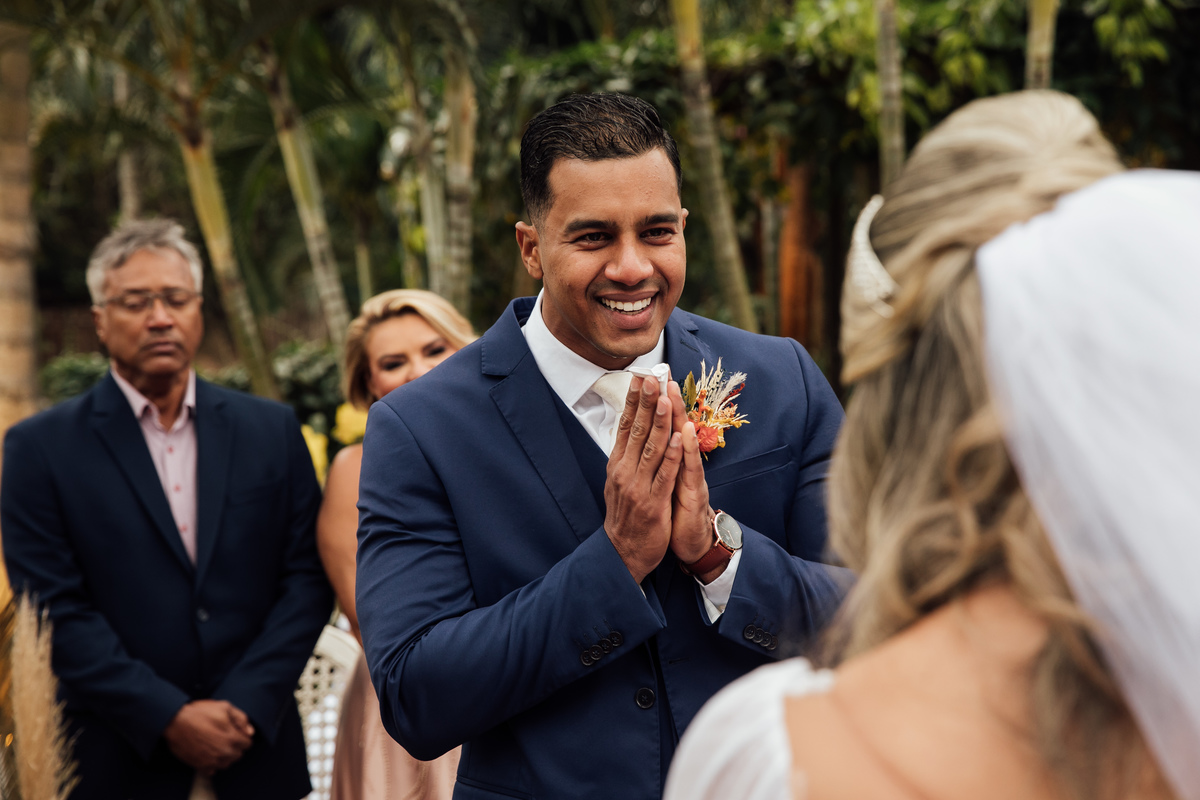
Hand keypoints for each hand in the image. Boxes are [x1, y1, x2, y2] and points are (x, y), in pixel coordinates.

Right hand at [163, 700, 254, 774]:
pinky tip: (207, 753)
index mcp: (233, 738)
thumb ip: (241, 719)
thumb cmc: (200, 713)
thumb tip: (250, 731)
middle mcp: (224, 752)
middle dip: (235, 746)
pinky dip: (212, 764)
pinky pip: (213, 770)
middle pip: (238, 754)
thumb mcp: (224, 707)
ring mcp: (212, 761)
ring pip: (227, 763)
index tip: (234, 732)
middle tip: (224, 736)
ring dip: (224, 756)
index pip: (248, 744)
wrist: (175, 722)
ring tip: (215, 744)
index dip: (242, 736)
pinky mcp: (200, 766)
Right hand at [604, 375, 682, 583]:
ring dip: (659, 422)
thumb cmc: (626, 516)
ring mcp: (638, 486)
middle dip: (646, 402)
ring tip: (665, 399)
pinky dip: (672, 455)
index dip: (633, 400)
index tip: (640, 377)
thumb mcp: (618, 482)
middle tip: (653, 376)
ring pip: (651, 448)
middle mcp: (625, 471)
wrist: (623, 552)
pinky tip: (679, 437)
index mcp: (617, 464)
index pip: (625, 426)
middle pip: (637, 430)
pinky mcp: (653, 502)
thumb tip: (627, 430)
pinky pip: (664, 475)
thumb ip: (624, 457)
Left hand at [667, 382, 721, 582]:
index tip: (647, 379)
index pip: (664, 426)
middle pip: (675, 426)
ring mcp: (691, 475)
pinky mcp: (696, 492)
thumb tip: (647, 437)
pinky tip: (684, 434)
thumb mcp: (663, 480)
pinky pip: (690, 469)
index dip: (656, 404)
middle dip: (668, 400)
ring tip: (672, 393)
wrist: (691, 542)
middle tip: (662, 374)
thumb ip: (660, 458)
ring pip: (685, 441)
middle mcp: (684, 463)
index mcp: (673, 460)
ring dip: (679, 416)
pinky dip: (687, 451)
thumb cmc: (675, 511)